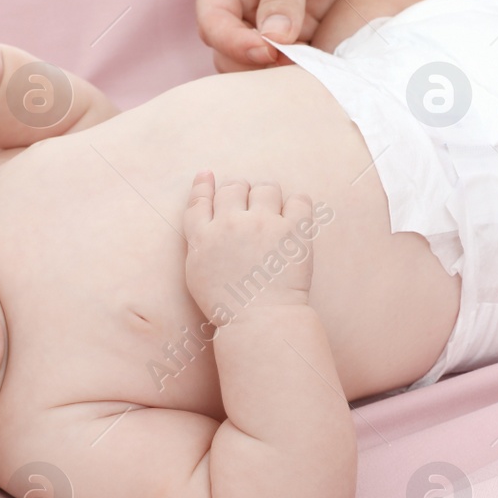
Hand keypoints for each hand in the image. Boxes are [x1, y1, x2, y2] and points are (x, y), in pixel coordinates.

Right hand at [183, 173, 314, 323]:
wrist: (261, 322)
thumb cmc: (229, 305)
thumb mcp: (197, 273)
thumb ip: (200, 241)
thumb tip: (210, 214)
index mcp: (203, 237)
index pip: (199, 200)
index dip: (203, 185)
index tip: (207, 175)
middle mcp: (230, 224)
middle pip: (234, 187)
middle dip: (241, 193)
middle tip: (250, 211)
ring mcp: (262, 224)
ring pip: (267, 188)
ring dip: (269, 198)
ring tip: (273, 217)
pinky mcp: (293, 230)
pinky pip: (299, 199)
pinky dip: (298, 205)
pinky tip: (295, 219)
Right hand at [194, 0, 459, 72]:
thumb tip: (274, 42)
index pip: (213, 23)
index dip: (233, 42)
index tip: (266, 50)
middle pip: (232, 50)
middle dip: (254, 64)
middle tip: (288, 63)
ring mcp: (277, 12)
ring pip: (265, 60)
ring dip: (282, 70)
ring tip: (309, 68)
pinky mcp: (310, 21)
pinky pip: (300, 55)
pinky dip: (308, 66)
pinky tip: (324, 65)